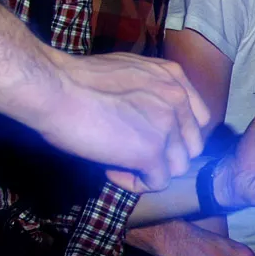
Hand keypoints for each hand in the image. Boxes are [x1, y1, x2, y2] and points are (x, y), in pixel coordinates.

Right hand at [35, 51, 210, 192]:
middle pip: (191, 146)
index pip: (197, 118)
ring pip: (177, 167)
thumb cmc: (77, 78)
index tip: (147, 136)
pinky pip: (157, 182)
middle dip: (165, 155)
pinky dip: (135, 183)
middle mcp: (178, 100)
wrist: (57, 89)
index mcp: (174, 77)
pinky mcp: (152, 152)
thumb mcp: (129, 72)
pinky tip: (111, 170)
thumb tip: (148, 115)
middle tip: (130, 152)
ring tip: (117, 160)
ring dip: (150, 170)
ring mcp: (168, 127)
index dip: (175, 134)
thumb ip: (150, 90)